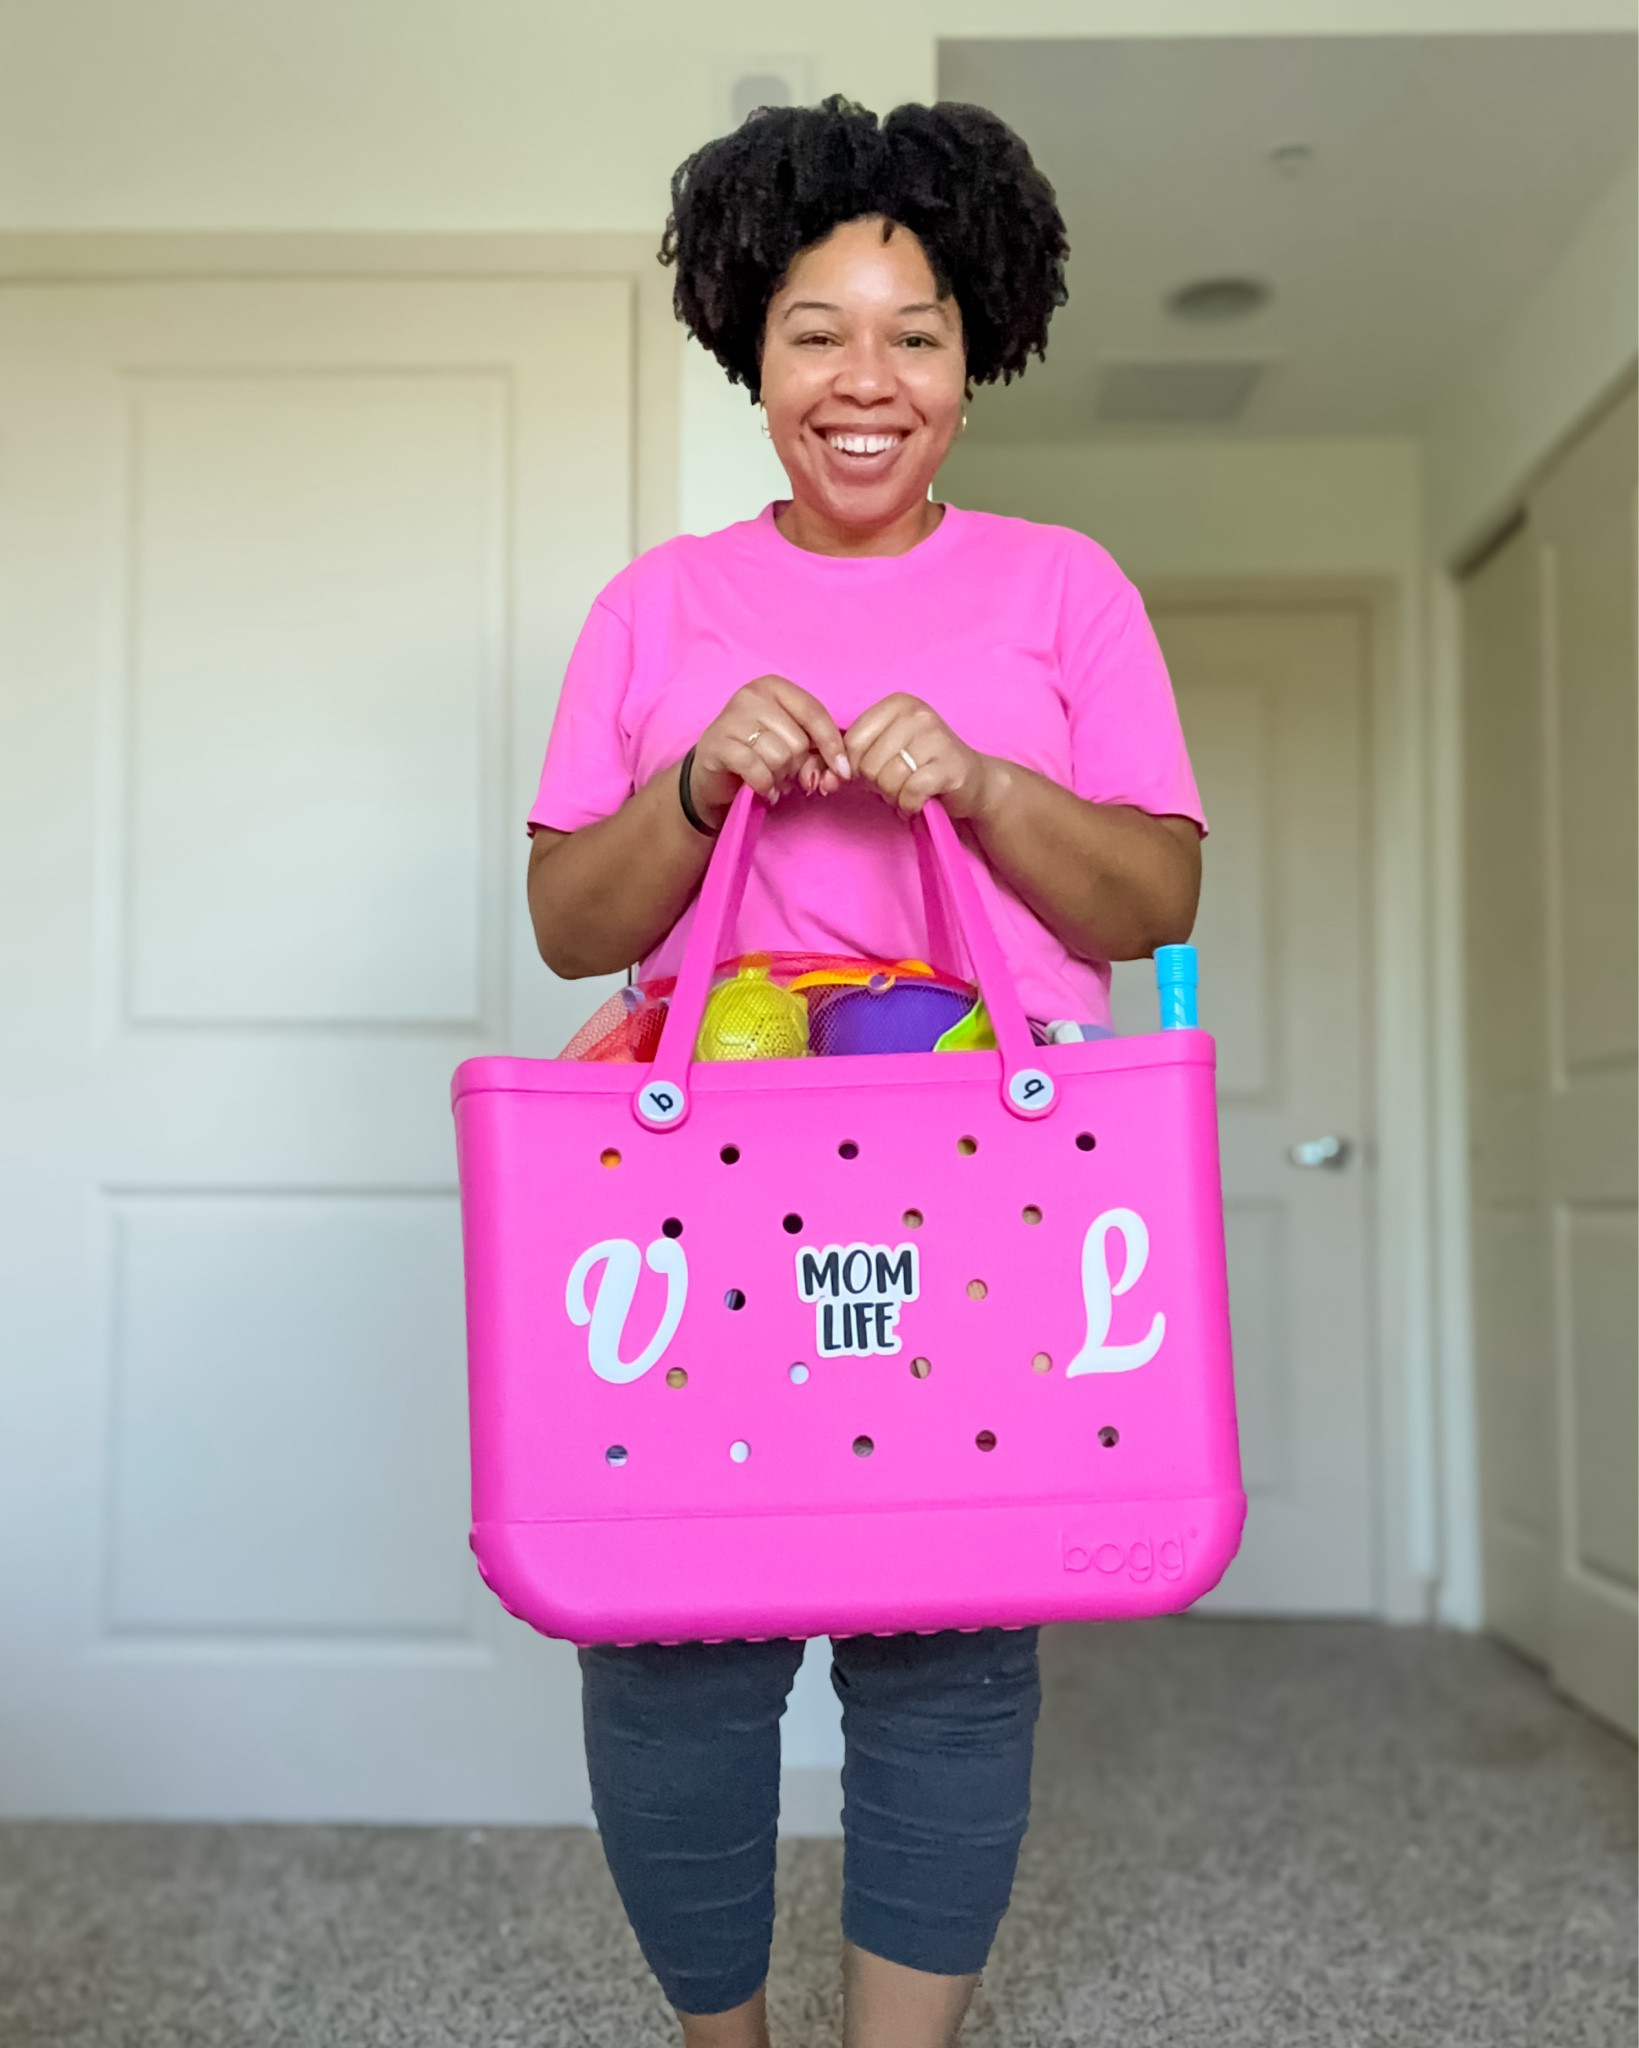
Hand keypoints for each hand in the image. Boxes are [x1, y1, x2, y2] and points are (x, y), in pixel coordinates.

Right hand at [688, 677, 850, 829]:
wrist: (713, 776)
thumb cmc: (758, 757)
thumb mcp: (792, 749)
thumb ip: (817, 756)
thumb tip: (836, 775)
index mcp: (775, 687)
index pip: (815, 713)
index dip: (832, 745)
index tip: (843, 772)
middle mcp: (752, 695)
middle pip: (798, 740)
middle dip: (798, 767)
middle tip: (787, 776)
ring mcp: (731, 717)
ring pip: (779, 755)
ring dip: (780, 777)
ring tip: (771, 779)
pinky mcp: (717, 743)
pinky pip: (756, 768)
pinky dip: (764, 785)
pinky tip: (761, 788)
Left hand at [844, 694, 998, 819]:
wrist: (973, 782)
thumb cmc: (921, 768)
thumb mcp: (884, 754)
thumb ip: (852, 760)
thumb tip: (825, 779)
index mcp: (897, 704)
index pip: (852, 742)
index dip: (856, 768)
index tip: (875, 774)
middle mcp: (917, 714)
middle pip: (868, 764)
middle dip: (877, 785)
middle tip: (897, 784)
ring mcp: (936, 736)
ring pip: (887, 779)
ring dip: (894, 797)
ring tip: (909, 793)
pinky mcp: (950, 765)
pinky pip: (910, 792)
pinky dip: (909, 805)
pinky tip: (918, 803)